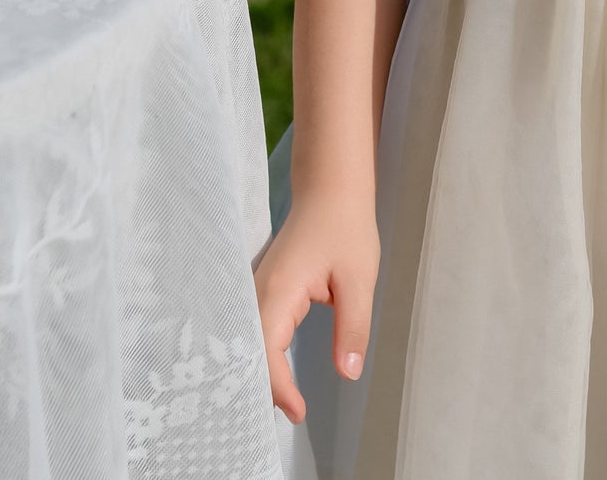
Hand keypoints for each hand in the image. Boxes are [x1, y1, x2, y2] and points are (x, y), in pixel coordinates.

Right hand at [254, 192, 380, 423]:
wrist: (330, 189)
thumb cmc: (345, 228)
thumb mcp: (359, 281)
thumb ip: (353, 328)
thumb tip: (347, 374)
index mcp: (279, 290)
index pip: (267, 350)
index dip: (279, 387)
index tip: (299, 412)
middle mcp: (259, 290)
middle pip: (248, 350)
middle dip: (262, 387)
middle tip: (288, 417)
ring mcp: (257, 287)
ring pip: (248, 340)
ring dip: (259, 371)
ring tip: (281, 404)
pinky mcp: (264, 287)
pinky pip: (253, 327)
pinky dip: (260, 353)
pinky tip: (273, 371)